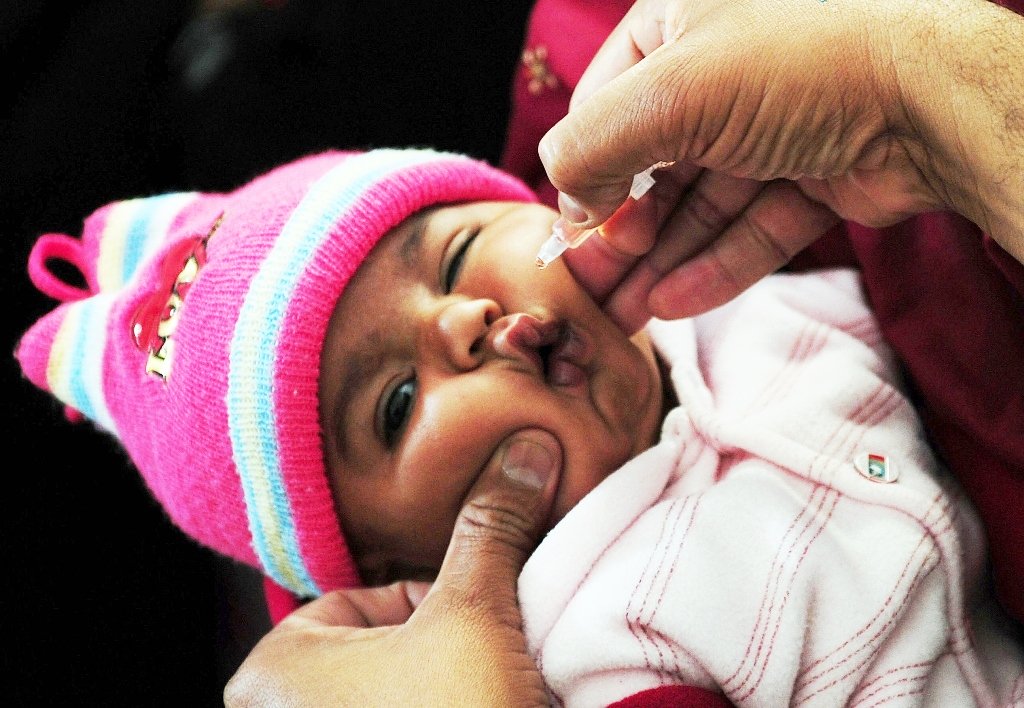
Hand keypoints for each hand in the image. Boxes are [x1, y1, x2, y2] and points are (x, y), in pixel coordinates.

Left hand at [223, 429, 561, 706]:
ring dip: (453, 691)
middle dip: (447, 656)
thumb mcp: (471, 617)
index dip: (441, 607)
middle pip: (389, 650)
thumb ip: (490, 527)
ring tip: (484, 703)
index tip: (476, 639)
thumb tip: (525, 448)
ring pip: (401, 695)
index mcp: (274, 669)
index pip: (374, 598)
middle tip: (483, 681)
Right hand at [540, 0, 1023, 330]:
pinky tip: (676, 304)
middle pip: (653, 164)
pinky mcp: (811, 173)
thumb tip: (566, 202)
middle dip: (623, 233)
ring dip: (661, 262)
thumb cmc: (803, 65)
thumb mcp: (670, 94)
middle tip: (594, 289)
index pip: (606, 103)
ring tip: (625, 316)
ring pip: (700, 204)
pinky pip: (750, 225)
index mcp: (681, 22)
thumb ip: (592, 144)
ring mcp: (771, 124)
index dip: (586, 170)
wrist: (933, 100)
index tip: (575, 231)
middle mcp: (724, 69)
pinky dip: (715, 264)